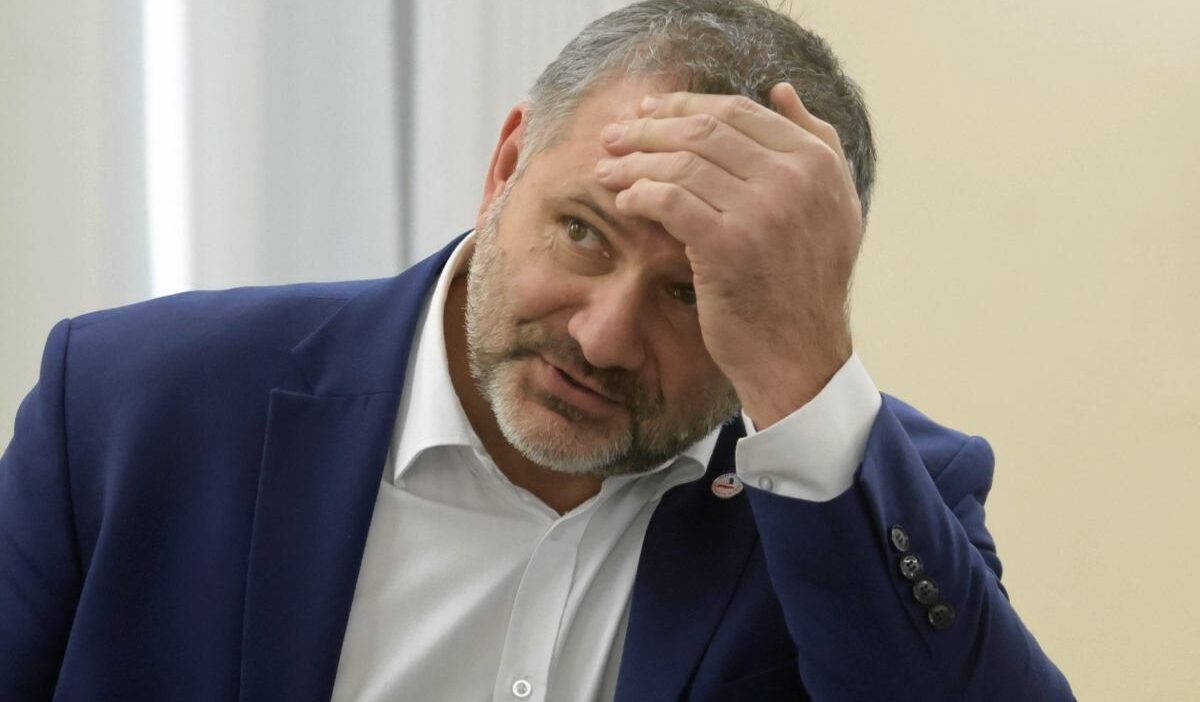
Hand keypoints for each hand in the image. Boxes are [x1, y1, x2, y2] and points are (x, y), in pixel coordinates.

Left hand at [595, 83, 862, 427]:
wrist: (801, 356)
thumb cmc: (805, 284)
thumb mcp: (832, 206)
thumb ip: (816, 143)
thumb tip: (780, 90)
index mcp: (818, 162)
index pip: (739, 111)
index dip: (686, 105)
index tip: (650, 111)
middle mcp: (796, 179)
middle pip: (704, 130)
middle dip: (650, 127)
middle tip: (614, 134)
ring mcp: (763, 210)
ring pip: (681, 163)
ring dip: (634, 160)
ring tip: (606, 166)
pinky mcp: (728, 245)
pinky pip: (668, 200)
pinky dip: (638, 194)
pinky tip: (623, 201)